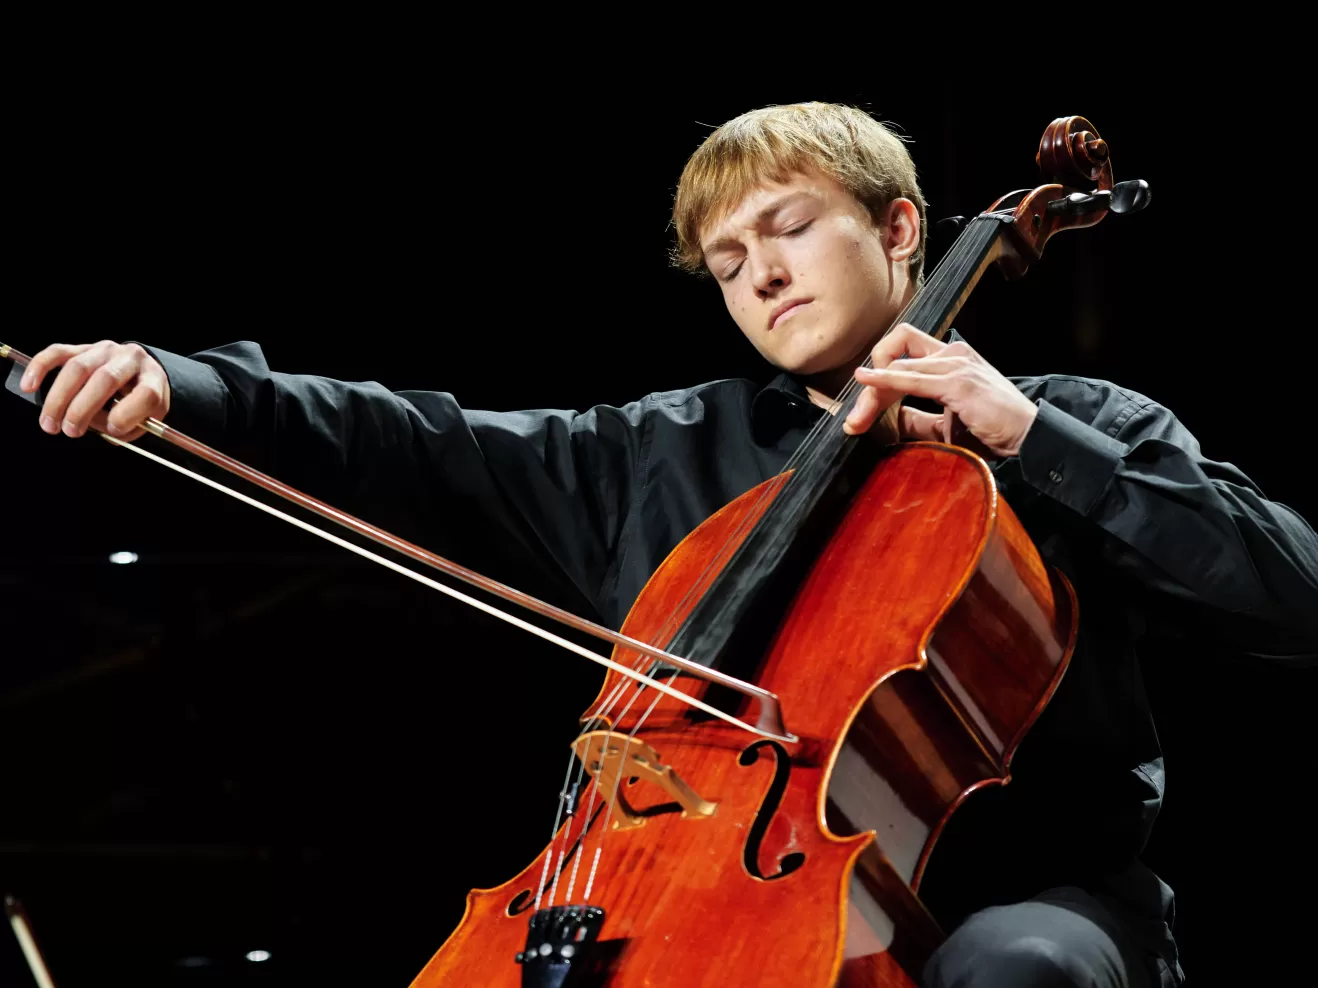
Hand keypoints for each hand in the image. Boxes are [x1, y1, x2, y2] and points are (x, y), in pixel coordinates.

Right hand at [20, 340, 169, 440]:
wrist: (140, 374)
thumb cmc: (141, 400)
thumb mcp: (147, 419)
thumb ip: (128, 427)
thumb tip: (99, 426)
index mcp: (153, 378)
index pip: (146, 393)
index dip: (128, 414)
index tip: (113, 430)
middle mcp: (130, 359)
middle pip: (105, 379)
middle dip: (82, 409)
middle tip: (70, 431)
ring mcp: (105, 350)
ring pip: (78, 368)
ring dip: (59, 398)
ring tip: (50, 424)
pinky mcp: (83, 348)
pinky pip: (58, 353)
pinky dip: (40, 368)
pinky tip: (29, 386)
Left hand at [842, 323, 1037, 457]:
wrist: (1031, 437)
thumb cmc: (994, 431)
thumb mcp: (947, 424)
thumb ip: (917, 419)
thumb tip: (888, 420)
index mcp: (951, 358)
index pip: (903, 351)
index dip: (879, 373)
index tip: (865, 406)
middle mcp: (952, 353)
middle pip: (895, 353)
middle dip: (869, 384)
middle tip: (854, 419)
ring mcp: (956, 364)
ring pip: (897, 368)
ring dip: (873, 395)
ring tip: (857, 420)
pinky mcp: (958, 382)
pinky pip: (910, 379)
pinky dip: (884, 381)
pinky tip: (866, 382)